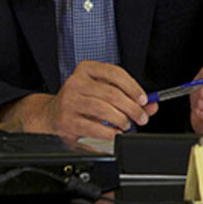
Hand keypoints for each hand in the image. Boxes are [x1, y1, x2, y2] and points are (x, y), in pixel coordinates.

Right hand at [0, 60, 155, 139]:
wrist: (51, 116)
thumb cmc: (80, 103)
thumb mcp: (101, 93)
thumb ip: (127, 98)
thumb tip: (151, 106)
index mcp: (85, 70)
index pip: (114, 73)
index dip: (133, 87)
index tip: (143, 100)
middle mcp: (75, 83)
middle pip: (112, 94)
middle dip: (132, 109)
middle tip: (140, 118)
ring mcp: (69, 101)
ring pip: (105, 110)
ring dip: (122, 121)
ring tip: (125, 125)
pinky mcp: (68, 120)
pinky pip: (96, 128)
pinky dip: (111, 133)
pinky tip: (114, 133)